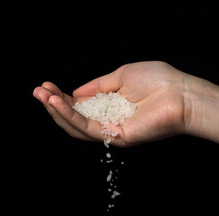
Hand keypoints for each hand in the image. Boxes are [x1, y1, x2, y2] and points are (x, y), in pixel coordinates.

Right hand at [33, 61, 188, 146]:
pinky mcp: (116, 137)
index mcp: (111, 106)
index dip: (63, 97)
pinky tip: (56, 103)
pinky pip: (87, 128)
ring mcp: (112, 131)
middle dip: (54, 105)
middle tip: (37, 91)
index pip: (81, 106)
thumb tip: (76, 92)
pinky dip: (70, 116)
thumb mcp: (120, 76)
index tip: (47, 85)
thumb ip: (97, 86)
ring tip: (41, 96)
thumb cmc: (157, 81)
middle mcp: (110, 120)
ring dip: (57, 111)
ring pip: (77, 126)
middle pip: (75, 118)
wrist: (181, 94)